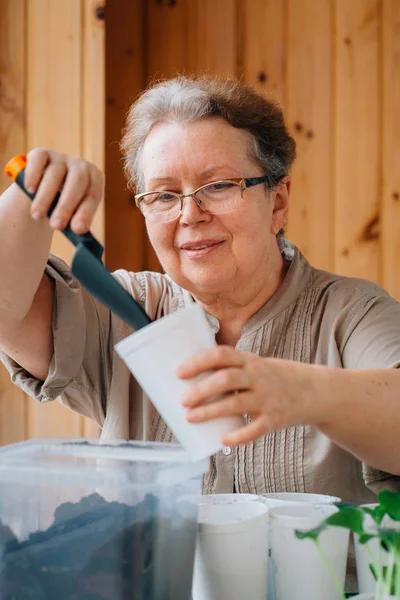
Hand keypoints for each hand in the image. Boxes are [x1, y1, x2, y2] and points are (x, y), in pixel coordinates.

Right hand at [23, 147, 103, 233]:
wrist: (44, 188)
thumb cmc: (63, 204)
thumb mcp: (72, 213)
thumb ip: (76, 222)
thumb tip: (77, 232)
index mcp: (95, 179)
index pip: (93, 195)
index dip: (86, 213)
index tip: (78, 230)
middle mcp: (81, 165)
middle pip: (77, 183)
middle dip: (66, 206)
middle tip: (56, 225)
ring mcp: (62, 157)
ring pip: (54, 175)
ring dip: (45, 198)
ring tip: (37, 216)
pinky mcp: (42, 153)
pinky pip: (38, 160)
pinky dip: (34, 175)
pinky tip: (30, 190)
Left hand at [177, 346, 324, 445]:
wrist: (316, 391)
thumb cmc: (277, 378)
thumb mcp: (257, 365)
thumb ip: (232, 370)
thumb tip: (193, 380)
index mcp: (250, 361)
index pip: (222, 355)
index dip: (199, 362)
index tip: (180, 371)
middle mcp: (258, 377)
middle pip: (226, 379)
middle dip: (201, 389)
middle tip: (182, 399)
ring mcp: (268, 398)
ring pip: (236, 404)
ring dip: (210, 411)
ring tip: (190, 417)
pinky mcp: (275, 419)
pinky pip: (255, 429)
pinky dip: (238, 436)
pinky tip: (223, 440)